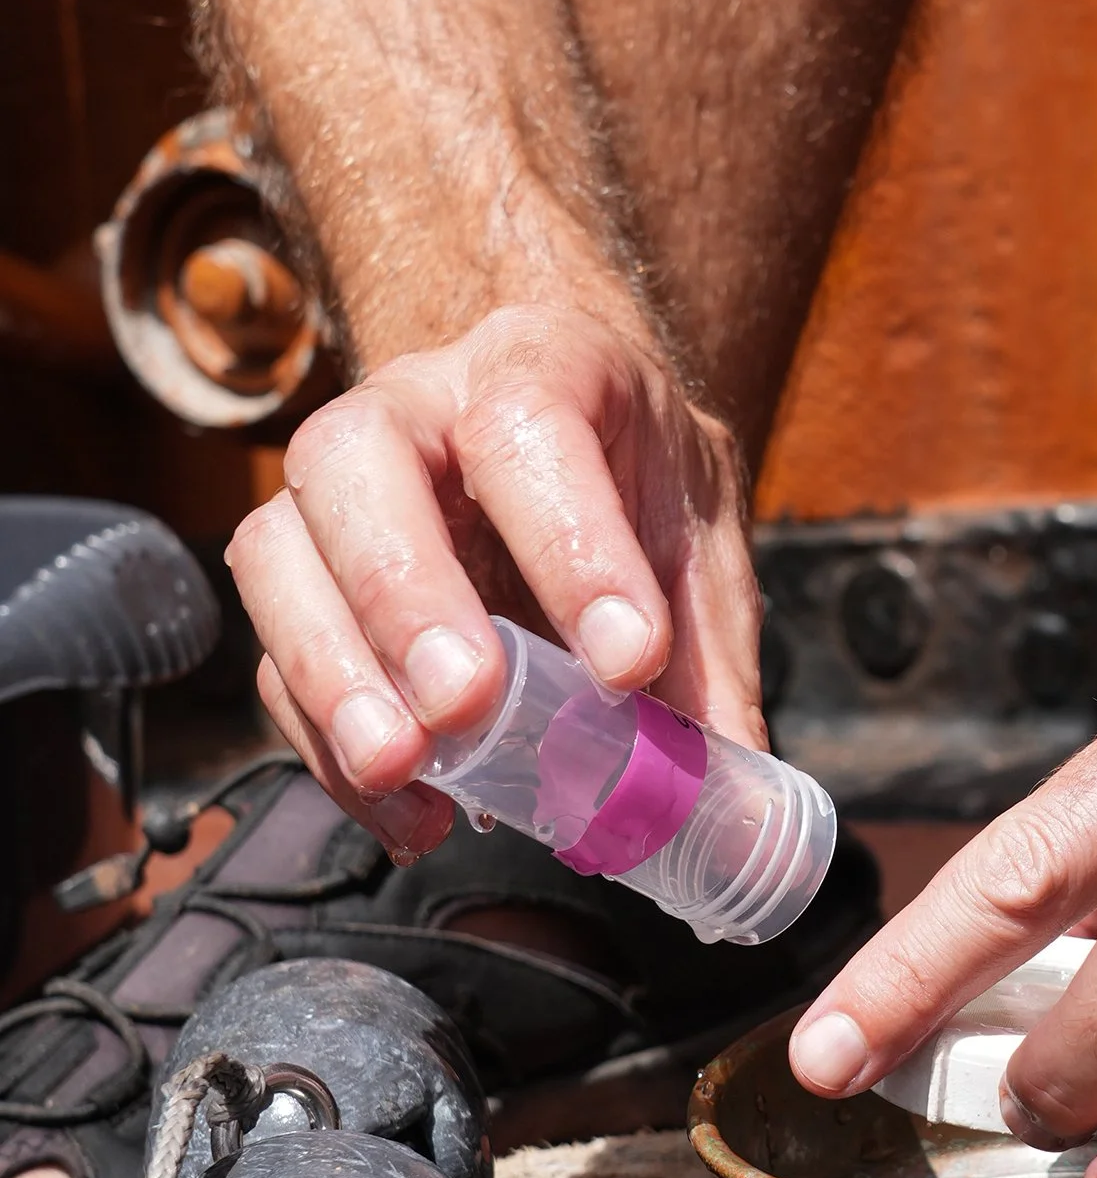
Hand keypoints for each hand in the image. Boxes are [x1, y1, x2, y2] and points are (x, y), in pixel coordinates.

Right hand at [227, 304, 765, 855]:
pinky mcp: (301, 582)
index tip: (627, 662)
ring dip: (333, 673)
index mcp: (536, 363)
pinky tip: (408, 808)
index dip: (571, 544)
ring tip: (404, 765)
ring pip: (278, 553)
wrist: (577, 440)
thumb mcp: (698, 542)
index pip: (528, 421)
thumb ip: (711, 665)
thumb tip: (742, 814)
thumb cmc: (633, 481)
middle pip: (354, 461)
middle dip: (403, 593)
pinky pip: (274, 658)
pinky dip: (328, 744)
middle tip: (466, 704)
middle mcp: (412, 406)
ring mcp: (334, 488)